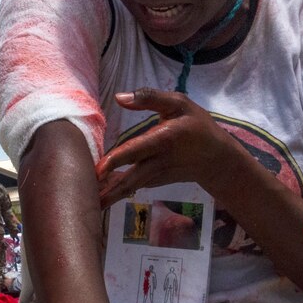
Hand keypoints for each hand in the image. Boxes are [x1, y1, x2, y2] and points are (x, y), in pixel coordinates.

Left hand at [93, 89, 240, 207]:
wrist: (216, 159)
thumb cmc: (197, 126)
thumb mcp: (179, 103)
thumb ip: (150, 98)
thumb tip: (119, 97)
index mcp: (163, 139)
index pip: (137, 150)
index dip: (118, 159)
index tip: (100, 169)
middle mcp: (158, 161)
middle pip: (131, 178)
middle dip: (110, 190)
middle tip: (87, 199)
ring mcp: (156, 175)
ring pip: (129, 186)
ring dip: (109, 195)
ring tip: (87, 204)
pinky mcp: (154, 181)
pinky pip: (132, 186)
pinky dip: (115, 192)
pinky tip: (98, 196)